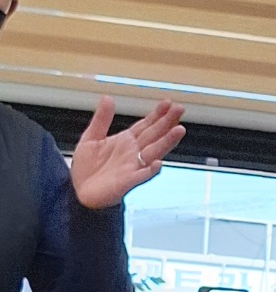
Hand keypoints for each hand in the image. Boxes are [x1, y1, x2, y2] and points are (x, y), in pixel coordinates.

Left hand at [69, 97, 185, 208]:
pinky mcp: (127, 182)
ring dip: (167, 142)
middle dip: (167, 122)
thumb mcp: (91, 138)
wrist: (79, 193)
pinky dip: (150, 170)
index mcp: (125, 142)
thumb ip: (101, 119)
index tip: (168, 103)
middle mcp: (133, 153)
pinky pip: (142, 176)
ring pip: (154, 152)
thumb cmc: (87, 170)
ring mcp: (133, 167)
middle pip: (155, 135)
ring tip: (178, 130)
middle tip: (180, 109)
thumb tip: (108, 99)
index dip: (157, 114)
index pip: (146, 125)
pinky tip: (158, 163)